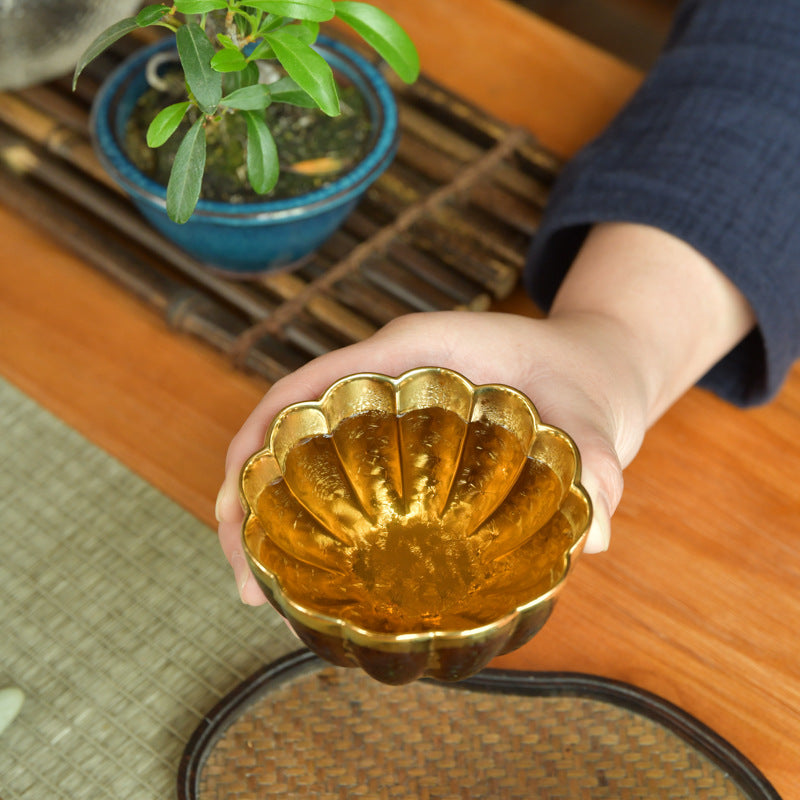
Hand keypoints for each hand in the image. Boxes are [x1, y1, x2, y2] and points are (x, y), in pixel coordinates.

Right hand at [215, 309, 649, 604]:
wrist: (593, 369)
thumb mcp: (594, 411)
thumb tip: (595, 533)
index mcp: (412, 350)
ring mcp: (391, 412)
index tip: (237, 511)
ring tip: (264, 592)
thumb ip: (596, 459)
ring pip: (308, 457)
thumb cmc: (584, 378)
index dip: (258, 443)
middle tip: (245, 582)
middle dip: (249, 495)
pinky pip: (344, 477)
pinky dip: (321, 520)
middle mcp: (388, 378)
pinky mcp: (404, 444)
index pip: (307, 386)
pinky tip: (325, 572)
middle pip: (287, 428)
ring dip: (274, 515)